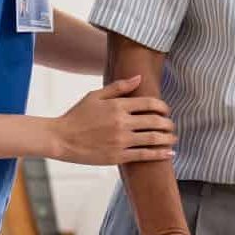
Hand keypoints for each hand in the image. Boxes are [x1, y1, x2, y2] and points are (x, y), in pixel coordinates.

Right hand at [50, 76, 175, 165]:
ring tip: (173, 139)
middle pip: (155, 121)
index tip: (166, 110)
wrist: (61, 138)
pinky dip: (160, 154)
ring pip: (153, 139)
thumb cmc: (77, 116)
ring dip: (168, 138)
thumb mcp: (95, 95)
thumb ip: (118, 87)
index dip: (162, 107)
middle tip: (171, 125)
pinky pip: (144, 155)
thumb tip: (139, 78)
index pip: (149, 103)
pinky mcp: (118, 156)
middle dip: (168, 123)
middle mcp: (121, 122)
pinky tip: (169, 153)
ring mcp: (121, 140)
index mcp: (117, 106)